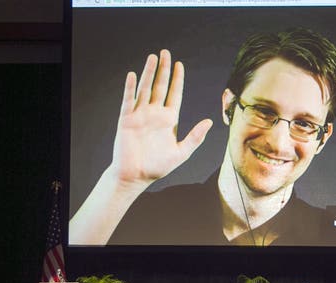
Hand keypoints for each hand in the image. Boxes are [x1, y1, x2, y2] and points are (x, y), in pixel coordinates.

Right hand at [111, 49, 212, 186]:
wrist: (135, 176)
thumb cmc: (157, 167)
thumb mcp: (181, 152)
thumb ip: (195, 137)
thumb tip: (209, 122)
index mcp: (169, 120)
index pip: (175, 94)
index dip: (177, 79)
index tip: (180, 65)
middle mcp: (154, 114)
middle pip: (160, 86)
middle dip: (164, 70)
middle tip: (166, 52)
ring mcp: (140, 115)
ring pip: (145, 89)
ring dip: (148, 73)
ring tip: (152, 57)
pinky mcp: (126, 120)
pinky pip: (128, 100)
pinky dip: (130, 88)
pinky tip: (132, 75)